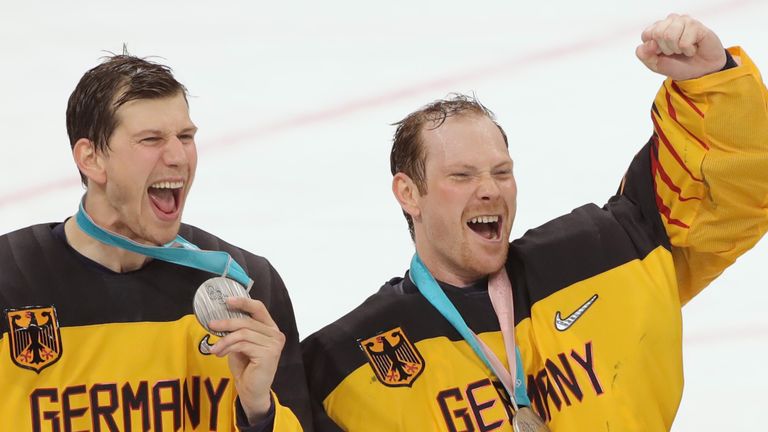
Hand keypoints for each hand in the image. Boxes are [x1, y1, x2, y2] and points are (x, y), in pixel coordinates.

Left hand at [208, 296, 285, 424]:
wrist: (252, 391)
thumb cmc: (246, 367)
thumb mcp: (240, 344)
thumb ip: (238, 331)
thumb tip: (221, 317)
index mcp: (271, 328)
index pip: (259, 308)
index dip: (243, 302)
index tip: (227, 301)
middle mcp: (276, 334)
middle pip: (248, 321)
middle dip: (227, 323)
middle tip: (211, 324)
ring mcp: (274, 344)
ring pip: (243, 333)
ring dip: (225, 340)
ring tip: (214, 348)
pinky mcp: (268, 354)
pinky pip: (243, 345)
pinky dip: (228, 347)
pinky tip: (220, 354)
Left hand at [636, 13, 726, 80]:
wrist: (700, 71)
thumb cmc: (678, 65)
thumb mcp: (656, 64)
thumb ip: (645, 55)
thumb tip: (647, 44)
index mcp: (657, 29)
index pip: (646, 34)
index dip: (653, 49)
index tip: (662, 53)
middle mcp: (669, 21)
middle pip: (657, 34)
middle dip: (666, 49)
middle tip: (675, 52)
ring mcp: (683, 21)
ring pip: (670, 36)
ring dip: (677, 49)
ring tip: (684, 49)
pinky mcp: (696, 25)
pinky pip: (684, 42)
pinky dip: (688, 50)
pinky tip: (693, 48)